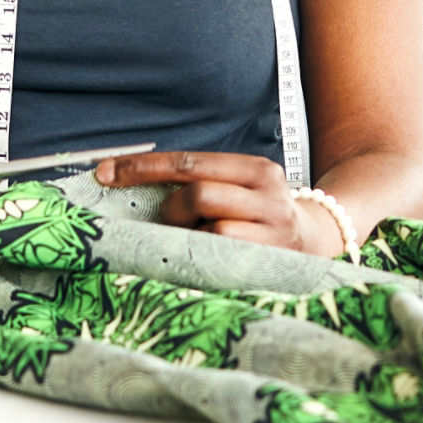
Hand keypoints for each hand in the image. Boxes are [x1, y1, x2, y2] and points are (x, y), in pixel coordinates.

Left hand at [93, 150, 340, 255]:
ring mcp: (273, 230)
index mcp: (255, 169)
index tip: (105, 173)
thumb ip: (198, 183)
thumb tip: (129, 185)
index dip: (142, 167)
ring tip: (201, 242)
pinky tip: (212, 259)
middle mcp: (269, 194)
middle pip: (198, 193)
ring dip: (192, 238)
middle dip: (173, 211)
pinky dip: (206, 259)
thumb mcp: (238, 188)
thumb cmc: (260, 215)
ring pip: (211, 230)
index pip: (189, 162)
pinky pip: (222, 259)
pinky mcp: (272, 261)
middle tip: (175, 223)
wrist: (318, 242)